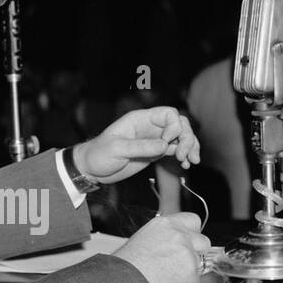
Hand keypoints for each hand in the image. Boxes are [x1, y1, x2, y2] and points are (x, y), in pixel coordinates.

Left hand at [74, 106, 199, 184]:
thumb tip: (165, 145)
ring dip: (190, 147)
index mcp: (140, 119)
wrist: (91, 169)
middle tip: (184, 155)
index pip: (168, 114)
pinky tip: (186, 164)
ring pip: (180, 137)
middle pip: (179, 124)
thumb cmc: (99, 154)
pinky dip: (184, 155)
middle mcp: (150, 127)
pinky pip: (175, 150)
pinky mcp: (155, 153)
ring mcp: (154, 140)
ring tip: (191, 161)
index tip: (167, 143)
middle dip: (187, 138)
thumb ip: (141, 147)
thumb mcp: (117, 149)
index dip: (174, 126)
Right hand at [112, 212, 210, 282]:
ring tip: (168, 278)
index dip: (192, 233)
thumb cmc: (126, 266)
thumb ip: (164, 238)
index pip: (193, 220)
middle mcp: (179, 236)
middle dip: (197, 253)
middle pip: (203, 241)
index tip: (189, 241)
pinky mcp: (191, 274)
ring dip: (189, 272)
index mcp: (166, 224)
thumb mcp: (143, 239)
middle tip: (181, 263)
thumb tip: (172, 244)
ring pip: (199, 264)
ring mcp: (188, 254)